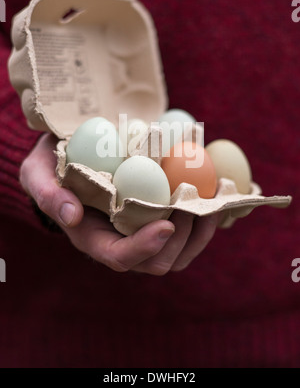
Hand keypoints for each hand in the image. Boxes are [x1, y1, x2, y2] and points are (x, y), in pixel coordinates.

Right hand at [20, 133, 218, 274]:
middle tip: (194, 200)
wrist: (73, 156)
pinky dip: (208, 217)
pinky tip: (218, 194)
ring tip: (216, 197)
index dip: (144, 247)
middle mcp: (121, 241)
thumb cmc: (52, 165)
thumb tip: (71, 216)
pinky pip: (191, 232)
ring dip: (202, 229)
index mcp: (92, 237)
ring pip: (181, 252)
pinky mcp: (160, 219)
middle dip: (183, 236)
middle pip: (159, 262)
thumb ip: (47, 193)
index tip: (167, 223)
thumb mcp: (37, 172)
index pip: (120, 257)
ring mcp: (143, 233)